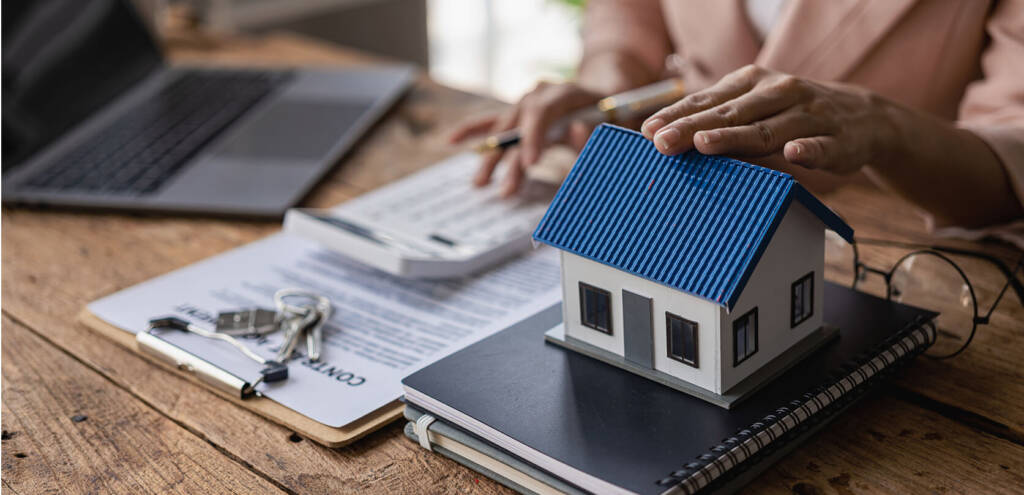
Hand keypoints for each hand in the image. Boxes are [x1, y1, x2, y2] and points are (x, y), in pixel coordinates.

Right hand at [449, 81, 601, 195]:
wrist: (608, 91)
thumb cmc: (614, 112)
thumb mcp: (614, 123)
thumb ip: (596, 131)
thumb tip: (575, 133)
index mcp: (564, 92)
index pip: (542, 112)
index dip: (533, 137)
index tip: (529, 164)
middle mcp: (540, 92)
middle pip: (518, 125)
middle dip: (511, 160)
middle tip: (507, 190)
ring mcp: (526, 101)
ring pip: (504, 130)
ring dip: (492, 158)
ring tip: (480, 184)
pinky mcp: (519, 113)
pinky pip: (492, 120)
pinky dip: (473, 130)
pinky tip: (451, 140)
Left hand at [640, 65, 896, 174]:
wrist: (863, 116)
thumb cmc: (792, 114)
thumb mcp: (754, 107)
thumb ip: (716, 117)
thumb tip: (662, 134)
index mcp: (753, 83)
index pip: (708, 100)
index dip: (677, 115)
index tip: (648, 131)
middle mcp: (779, 93)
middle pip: (730, 114)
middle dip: (693, 128)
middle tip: (662, 143)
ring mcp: (809, 116)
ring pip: (769, 129)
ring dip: (736, 137)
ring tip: (706, 144)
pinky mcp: (837, 140)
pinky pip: (820, 146)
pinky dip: (807, 150)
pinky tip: (794, 154)